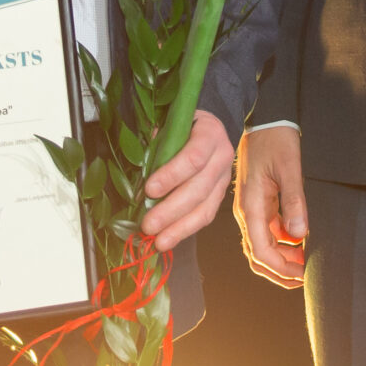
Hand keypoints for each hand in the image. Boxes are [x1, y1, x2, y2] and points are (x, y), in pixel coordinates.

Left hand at [139, 112, 232, 251]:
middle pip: (199, 188)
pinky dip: (186, 230)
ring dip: (179, 228)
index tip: (149, 189)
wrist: (209, 128)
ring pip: (205, 207)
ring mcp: (224, 178)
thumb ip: (158, 142)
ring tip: (158, 242)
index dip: (172, 174)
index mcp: (210, 133)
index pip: (194, 157)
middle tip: (148, 224)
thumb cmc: (183, 125)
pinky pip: (205, 216)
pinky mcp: (220, 195)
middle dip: (171, 209)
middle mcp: (222, 156)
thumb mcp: (171, 123)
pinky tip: (168, 240)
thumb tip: (141, 169)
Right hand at [233, 124, 307, 287]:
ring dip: (282, 259)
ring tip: (306, 262)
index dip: (282, 268)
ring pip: (262, 247)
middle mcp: (247, 213)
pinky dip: (282, 245)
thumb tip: (299, 234)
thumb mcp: (289, 167)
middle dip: (280, 271)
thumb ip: (294, 201)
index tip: (304, 275)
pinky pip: (266, 233)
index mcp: (251, 206)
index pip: (262, 251)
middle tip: (307, 276)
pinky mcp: (258, 204)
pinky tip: (300, 242)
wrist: (265, 118)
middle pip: (258, 256)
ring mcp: (251, 210)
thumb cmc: (276, 139)